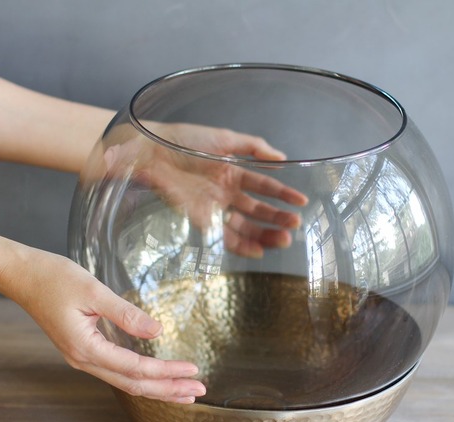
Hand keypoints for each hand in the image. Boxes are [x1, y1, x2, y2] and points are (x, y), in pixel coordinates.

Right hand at [4, 248, 206, 402]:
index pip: (136, 368)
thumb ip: (126, 313)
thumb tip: (158, 331)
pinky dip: (142, 378)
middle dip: (168, 390)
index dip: (166, 372)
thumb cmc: (54, 278)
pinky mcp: (85, 350)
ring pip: (126, 382)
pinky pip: (118, 371)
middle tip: (199, 392)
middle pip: (133, 385)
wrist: (22, 276)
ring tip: (185, 392)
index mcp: (86, 348)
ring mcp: (83, 358)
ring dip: (157, 388)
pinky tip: (158, 378)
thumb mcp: (93, 291)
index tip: (193, 370)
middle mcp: (84, 360)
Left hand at [99, 122, 307, 257]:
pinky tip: (258, 251)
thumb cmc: (184, 141)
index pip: (265, 187)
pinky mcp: (201, 221)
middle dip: (277, 219)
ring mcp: (215, 209)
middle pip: (258, 210)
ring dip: (265, 235)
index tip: (302, 202)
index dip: (284, 195)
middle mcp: (227, 193)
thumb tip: (282, 158)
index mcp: (233, 172)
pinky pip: (225, 238)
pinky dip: (242, 246)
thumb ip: (253, 147)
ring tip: (284, 240)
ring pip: (246, 227)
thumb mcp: (224, 138)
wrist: (150, 153)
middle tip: (295, 225)